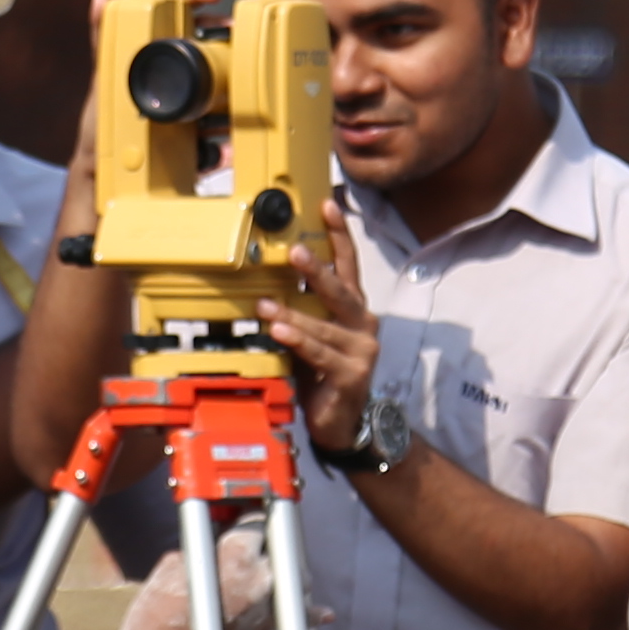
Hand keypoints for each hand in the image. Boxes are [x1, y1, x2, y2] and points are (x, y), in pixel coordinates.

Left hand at [275, 201, 382, 457]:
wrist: (341, 424)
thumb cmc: (322, 374)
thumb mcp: (311, 334)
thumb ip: (300, 308)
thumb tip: (268, 277)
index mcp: (353, 310)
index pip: (348, 265)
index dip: (339, 235)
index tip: (327, 205)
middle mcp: (362, 325)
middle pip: (341, 290)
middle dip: (317, 270)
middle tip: (295, 252)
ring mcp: (361, 350)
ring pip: (325, 326)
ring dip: (294, 314)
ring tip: (266, 305)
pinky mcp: (353, 375)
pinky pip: (322, 355)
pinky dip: (300, 342)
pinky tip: (280, 332)